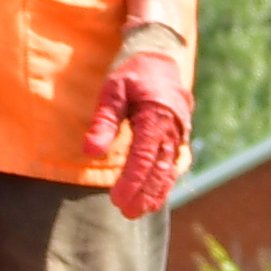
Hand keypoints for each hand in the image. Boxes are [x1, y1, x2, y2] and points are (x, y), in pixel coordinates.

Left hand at [89, 32, 192, 220]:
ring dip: (156, 191)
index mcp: (156, 116)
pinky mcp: (179, 136)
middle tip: (128, 213)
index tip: (117, 200)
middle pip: (159, 168)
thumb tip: (90, 152)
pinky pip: (173, 162)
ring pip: (169, 168)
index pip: (143, 157)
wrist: (159, 56)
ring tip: (141, 211)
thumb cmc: (132, 73)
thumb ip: (103, 122)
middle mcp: (172, 127)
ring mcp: (179, 133)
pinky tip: (155, 196)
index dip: (131, 181)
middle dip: (144, 193)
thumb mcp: (112, 91)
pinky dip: (165, 181)